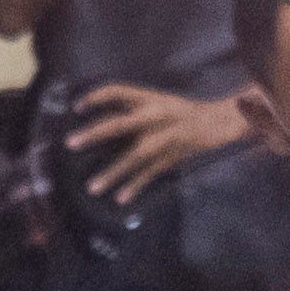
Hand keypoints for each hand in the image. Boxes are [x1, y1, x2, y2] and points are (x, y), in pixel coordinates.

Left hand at [61, 80, 243, 203]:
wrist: (219, 121)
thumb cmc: (181, 112)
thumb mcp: (157, 102)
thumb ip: (133, 108)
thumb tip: (100, 120)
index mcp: (149, 98)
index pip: (117, 91)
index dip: (95, 97)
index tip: (77, 107)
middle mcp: (154, 115)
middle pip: (119, 124)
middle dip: (94, 134)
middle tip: (70, 143)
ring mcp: (163, 137)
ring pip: (133, 156)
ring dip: (112, 173)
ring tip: (92, 187)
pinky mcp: (171, 156)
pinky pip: (150, 173)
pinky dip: (135, 186)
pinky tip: (121, 198)